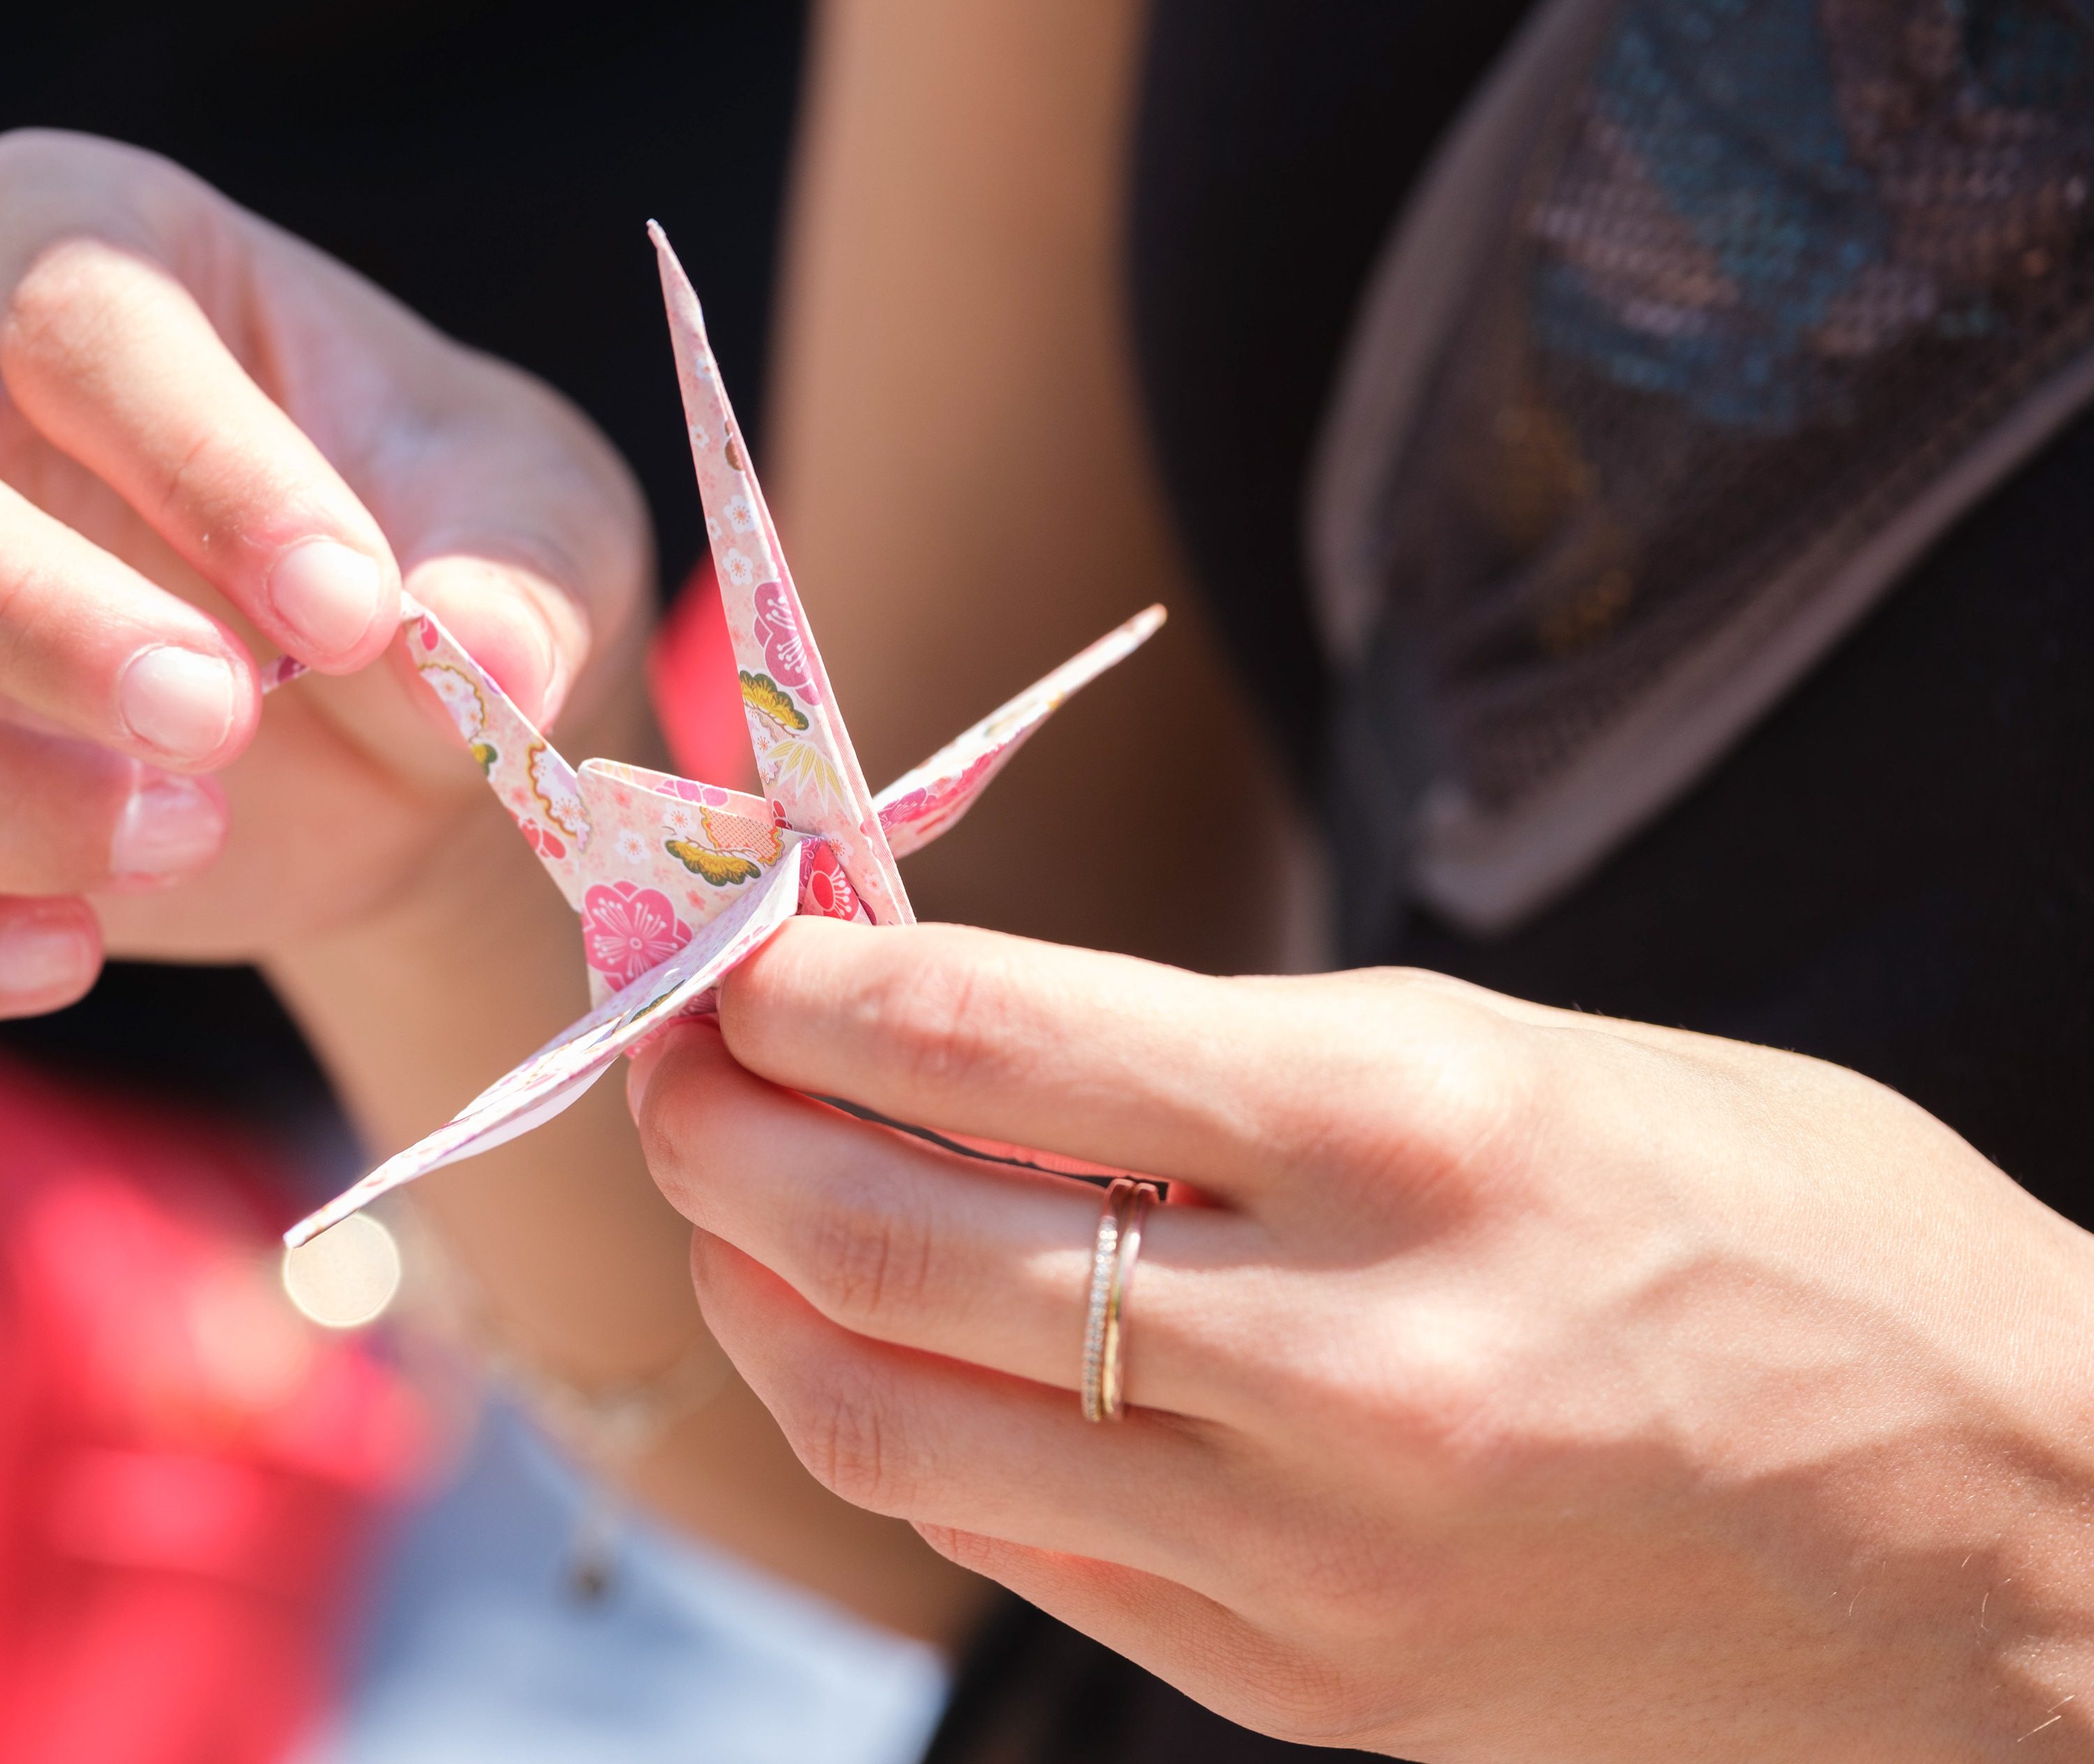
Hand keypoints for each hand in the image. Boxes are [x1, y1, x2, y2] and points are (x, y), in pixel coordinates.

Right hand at [0, 129, 648, 1027]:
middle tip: (222, 720)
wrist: (404, 726)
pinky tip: (69, 956)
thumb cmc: (453, 558)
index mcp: (81, 252)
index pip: (70, 309)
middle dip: (14, 609)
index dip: (203, 461)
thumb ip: (516, 587)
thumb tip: (471, 656)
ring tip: (189, 836)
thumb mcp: (538, 540)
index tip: (352, 606)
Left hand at [630, 921, 2093, 1756]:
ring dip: (759, 1297)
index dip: (794, 979)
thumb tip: (952, 1035)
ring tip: (730, 1209)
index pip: (979, 1032)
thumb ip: (1228, 1062)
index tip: (730, 942)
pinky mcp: (1308, 1692)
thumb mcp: (1527, 1058)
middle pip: (879, 1236)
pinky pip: (1012, 1553)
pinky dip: (895, 1433)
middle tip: (672, 1061)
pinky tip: (867, 1354)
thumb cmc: (1794, 1238)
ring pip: (892, 1426)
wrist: (2023, 1556)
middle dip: (714, 1130)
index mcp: (1411, 1128)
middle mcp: (1339, 1353)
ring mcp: (1313, 1558)